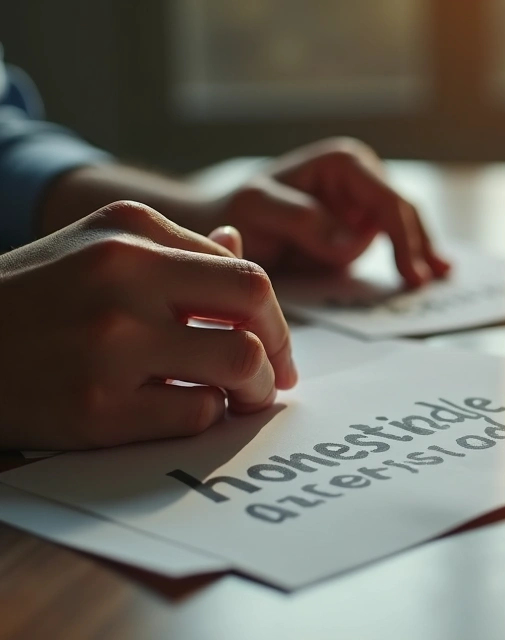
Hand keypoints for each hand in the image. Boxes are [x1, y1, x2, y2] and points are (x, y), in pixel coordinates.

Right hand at [0, 201, 296, 449]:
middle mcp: (121, 277)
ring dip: (253, 388)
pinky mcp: (96, 407)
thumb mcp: (91, 250)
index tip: (272, 340)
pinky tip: (183, 409)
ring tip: (238, 397)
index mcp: (128, 232)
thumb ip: (171, 249)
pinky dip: (205, 415)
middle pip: (255, 305)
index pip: (244, 269)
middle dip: (279, 345)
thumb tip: (241, 244)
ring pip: (240, 362)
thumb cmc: (28, 303)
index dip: (270, 313)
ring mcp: (109, 343)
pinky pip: (197, 412)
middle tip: (273, 375)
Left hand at [202, 137, 448, 287]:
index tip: (410, 273)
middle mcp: (362, 177)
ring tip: (440, 278)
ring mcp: (365, 204)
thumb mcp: (257, 209)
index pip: (387, 200)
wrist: (224, 229)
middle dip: (419, 246)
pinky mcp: (364, 228)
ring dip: (423, 252)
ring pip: (408, 228)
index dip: (404, 238)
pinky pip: (396, 241)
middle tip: (424, 283)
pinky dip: (414, 256)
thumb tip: (350, 242)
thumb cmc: (237, 214)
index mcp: (344, 163)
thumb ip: (300, 219)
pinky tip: (437, 271)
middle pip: (405, 213)